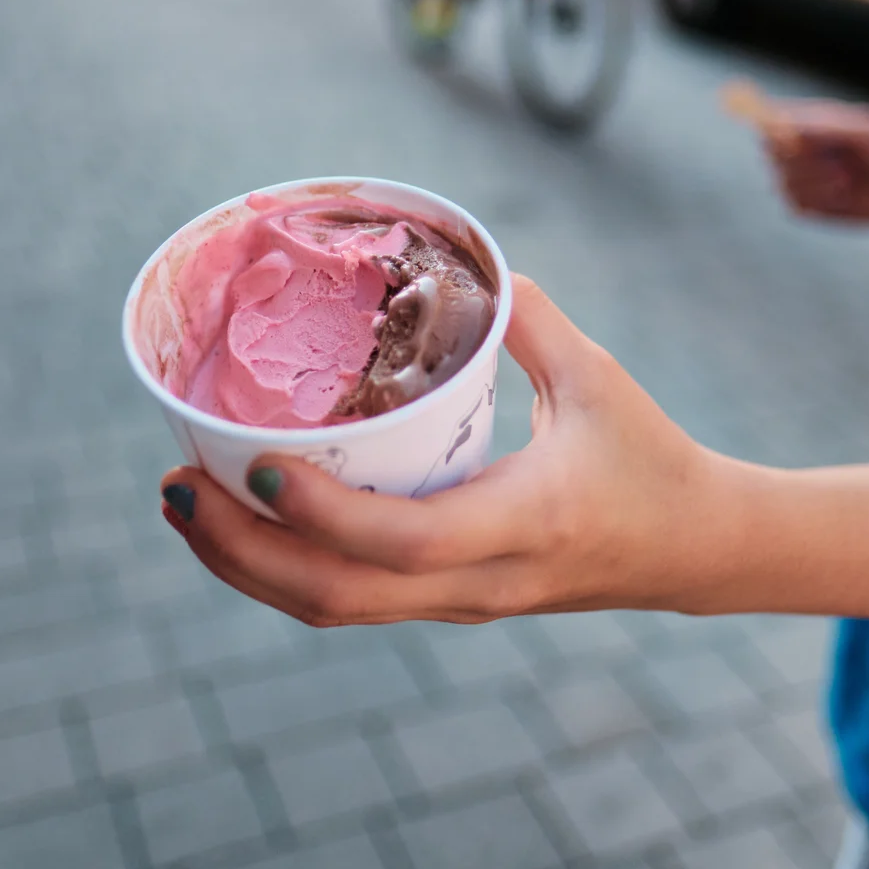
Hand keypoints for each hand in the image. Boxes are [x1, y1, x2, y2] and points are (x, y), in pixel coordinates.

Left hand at [158, 277, 721, 625]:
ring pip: (333, 611)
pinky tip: (240, 525)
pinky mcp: (446, 603)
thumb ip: (528, 319)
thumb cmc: (647, 456)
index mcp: (526, 522)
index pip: (404, 542)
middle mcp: (483, 582)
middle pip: (339, 597)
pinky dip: (281, 571)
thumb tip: (456, 257)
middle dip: (243, 552)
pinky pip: (349, 602)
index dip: (321, 515)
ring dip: (246, 568)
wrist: (692, 549)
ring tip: (184, 505)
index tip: (255, 464)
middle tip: (176, 487)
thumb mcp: (599, 378)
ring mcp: (460, 604)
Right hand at [742, 96, 868, 234]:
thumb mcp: (862, 131)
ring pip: (781, 181)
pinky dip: (819, 200)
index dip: (769, 127)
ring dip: (814, 180)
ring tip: (846, 178)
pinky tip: (844, 194)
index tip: (784, 135)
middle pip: (769, 152)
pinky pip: (795, 204)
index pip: (770, 121)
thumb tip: (779, 123)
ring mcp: (804, 180)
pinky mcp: (811, 206)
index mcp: (811, 124)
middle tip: (831, 159)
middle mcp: (802, 150)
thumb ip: (821, 126)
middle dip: (797, 157)